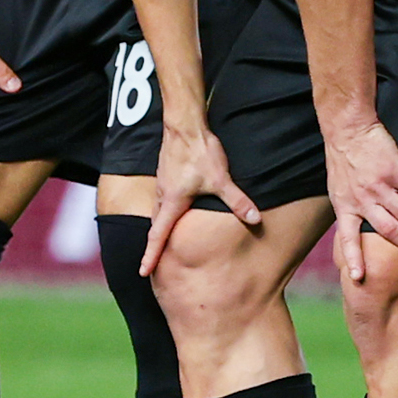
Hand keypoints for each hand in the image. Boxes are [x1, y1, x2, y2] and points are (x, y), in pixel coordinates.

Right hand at [141, 122, 256, 273]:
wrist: (185, 125)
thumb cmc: (199, 152)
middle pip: (155, 227)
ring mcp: (162, 185)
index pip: (157, 236)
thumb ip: (237, 201)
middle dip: (154, 246)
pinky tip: (174, 211)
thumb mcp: (221, 180)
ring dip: (159, 229)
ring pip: (158, 213)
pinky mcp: (166, 175)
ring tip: (163, 242)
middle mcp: (163, 197)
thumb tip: (255, 219)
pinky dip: (165, 212)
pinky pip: (162, 200)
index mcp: (172, 203)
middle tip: (151, 265)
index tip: (142, 272)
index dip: (150, 256)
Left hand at [325, 116, 397, 276]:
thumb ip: (351, 206)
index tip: (359, 278)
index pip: (348, 239)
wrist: (347, 129)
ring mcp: (379, 187)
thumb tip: (361, 223)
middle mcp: (363, 201)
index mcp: (346, 207)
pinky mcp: (394, 171)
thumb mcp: (337, 188)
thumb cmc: (342, 157)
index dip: (354, 258)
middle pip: (389, 231)